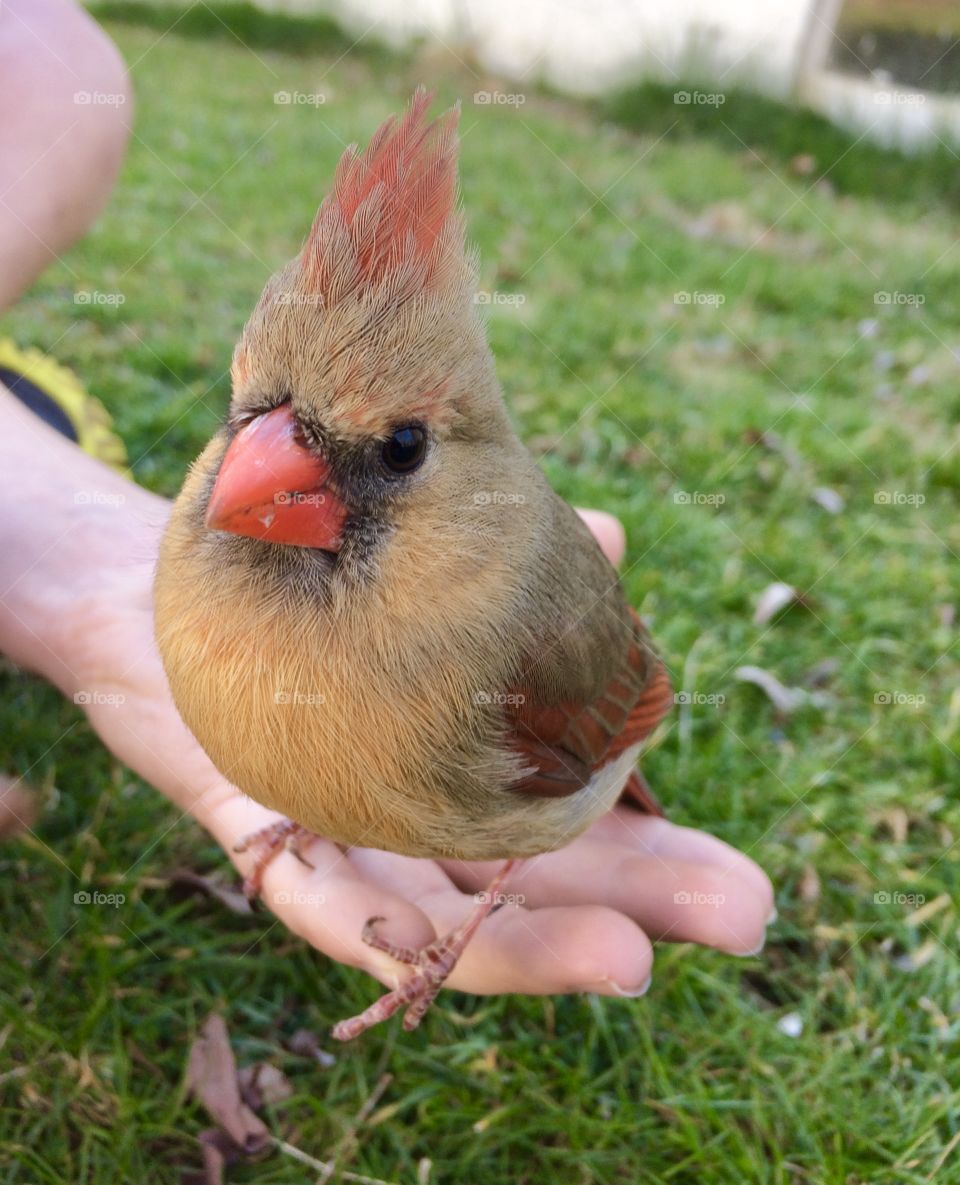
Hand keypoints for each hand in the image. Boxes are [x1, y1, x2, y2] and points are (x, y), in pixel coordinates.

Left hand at [0, 396, 772, 998]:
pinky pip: (315, 901)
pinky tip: (438, 952)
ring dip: (537, 945)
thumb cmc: (306, 576)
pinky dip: (374, 928)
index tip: (743, 867)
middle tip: (743, 915)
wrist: (162, 591)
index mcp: (460, 764)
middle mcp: (411, 818)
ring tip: (637, 959)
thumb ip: (510, 568)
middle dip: (633, 899)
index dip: (652, 849)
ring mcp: (341, 835)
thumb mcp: (421, 564)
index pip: (570, 826)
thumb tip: (613, 539)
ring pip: (441, 916)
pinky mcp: (262, 835)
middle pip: (529, 880)